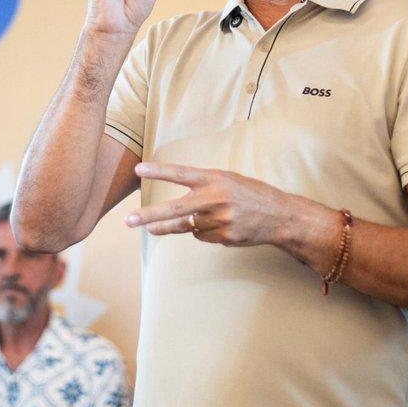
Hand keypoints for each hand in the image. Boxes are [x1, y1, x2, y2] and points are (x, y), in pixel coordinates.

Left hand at [127, 161, 309, 248]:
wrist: (279, 216)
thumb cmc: (251, 193)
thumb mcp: (228, 180)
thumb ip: (204, 187)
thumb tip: (179, 206)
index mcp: (215, 179)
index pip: (182, 174)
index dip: (159, 171)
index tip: (139, 169)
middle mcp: (215, 199)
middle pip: (175, 209)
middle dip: (149, 215)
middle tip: (128, 220)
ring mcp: (220, 221)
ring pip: (188, 225)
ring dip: (183, 224)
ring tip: (165, 224)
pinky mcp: (224, 238)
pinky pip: (201, 235)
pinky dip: (204, 231)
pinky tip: (221, 225)